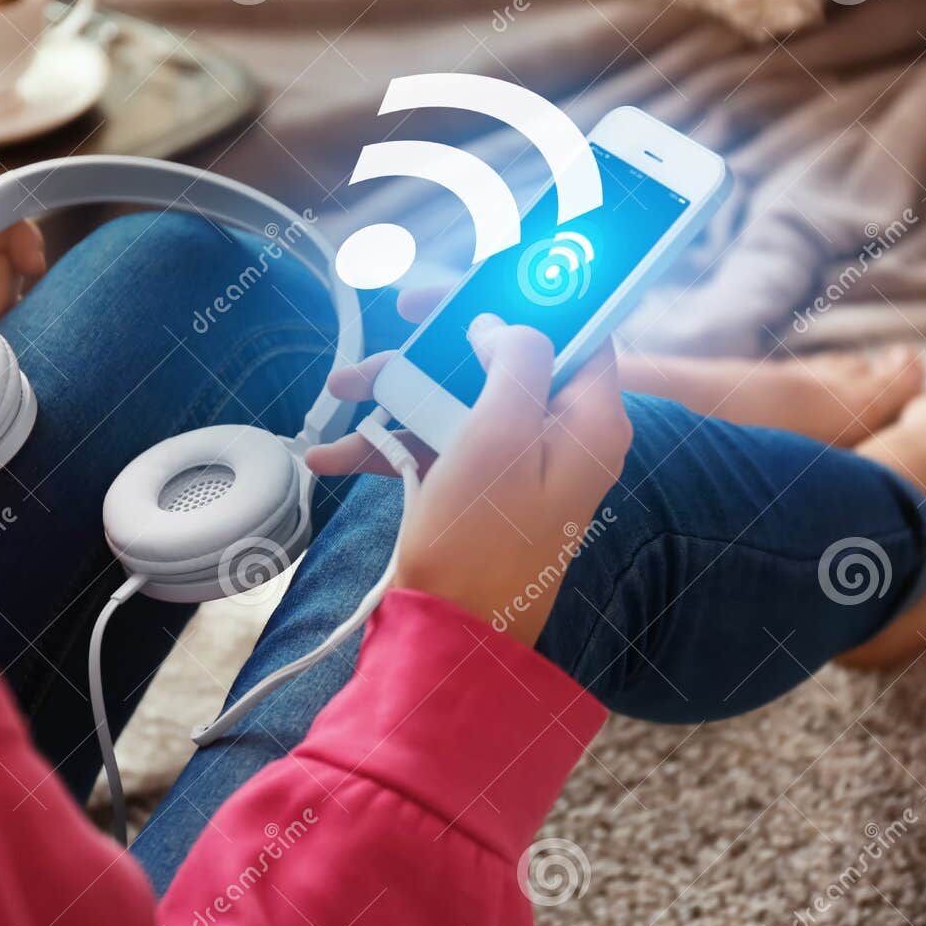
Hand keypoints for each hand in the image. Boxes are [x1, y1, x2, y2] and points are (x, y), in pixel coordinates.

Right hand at [308, 293, 631, 646]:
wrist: (451, 639)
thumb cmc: (484, 543)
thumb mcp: (502, 435)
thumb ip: (516, 361)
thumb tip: (505, 326)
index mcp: (588, 419)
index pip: (573, 327)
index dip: (523, 296)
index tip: (468, 286)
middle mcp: (561, 438)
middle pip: (501, 359)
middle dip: (434, 350)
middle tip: (393, 329)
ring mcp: (518, 466)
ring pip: (459, 400)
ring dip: (397, 397)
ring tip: (341, 396)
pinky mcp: (481, 492)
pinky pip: (439, 446)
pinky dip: (391, 445)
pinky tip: (337, 455)